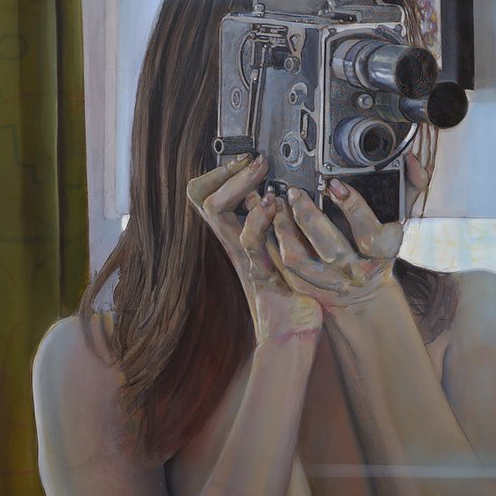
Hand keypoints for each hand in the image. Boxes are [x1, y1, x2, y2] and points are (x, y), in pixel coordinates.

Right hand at [186, 155, 320, 340]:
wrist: (292, 335)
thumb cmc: (291, 293)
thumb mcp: (281, 250)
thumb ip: (277, 224)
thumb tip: (277, 192)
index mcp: (238, 237)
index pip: (206, 196)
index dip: (218, 174)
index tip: (242, 160)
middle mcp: (234, 246)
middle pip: (203, 199)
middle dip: (226, 173)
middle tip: (252, 160)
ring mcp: (243, 259)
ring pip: (218, 214)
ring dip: (240, 187)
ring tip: (260, 175)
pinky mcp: (259, 275)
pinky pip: (249, 243)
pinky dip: (258, 219)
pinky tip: (274, 206)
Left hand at [267, 180, 404, 312]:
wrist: (364, 292)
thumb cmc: (379, 247)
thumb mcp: (400, 219)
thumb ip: (409, 187)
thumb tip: (412, 161)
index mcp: (382, 253)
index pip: (370, 234)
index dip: (353, 207)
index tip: (335, 185)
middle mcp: (356, 271)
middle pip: (331, 247)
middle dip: (309, 216)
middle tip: (295, 191)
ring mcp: (330, 283)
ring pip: (300, 259)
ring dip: (285, 230)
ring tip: (278, 205)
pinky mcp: (307, 288)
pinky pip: (283, 268)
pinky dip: (273, 243)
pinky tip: (269, 222)